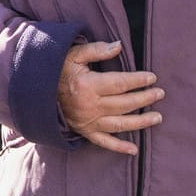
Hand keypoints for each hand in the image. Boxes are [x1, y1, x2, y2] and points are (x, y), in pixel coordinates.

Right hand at [56, 40, 162, 154]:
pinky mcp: (84, 131)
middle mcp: (89, 106)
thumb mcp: (73, 55)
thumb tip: (118, 46)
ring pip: (119, 124)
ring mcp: (87, 121)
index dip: (138, 80)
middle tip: (160, 94)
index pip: (120, 83)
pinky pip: (103, 142)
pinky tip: (134, 149)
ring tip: (157, 117)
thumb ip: (96, 50)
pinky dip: (119, 147)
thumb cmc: (56, 70)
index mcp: (88, 85)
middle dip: (145, 98)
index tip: (152, 77)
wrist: (35, 90)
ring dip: (141, 122)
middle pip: (124, 104)